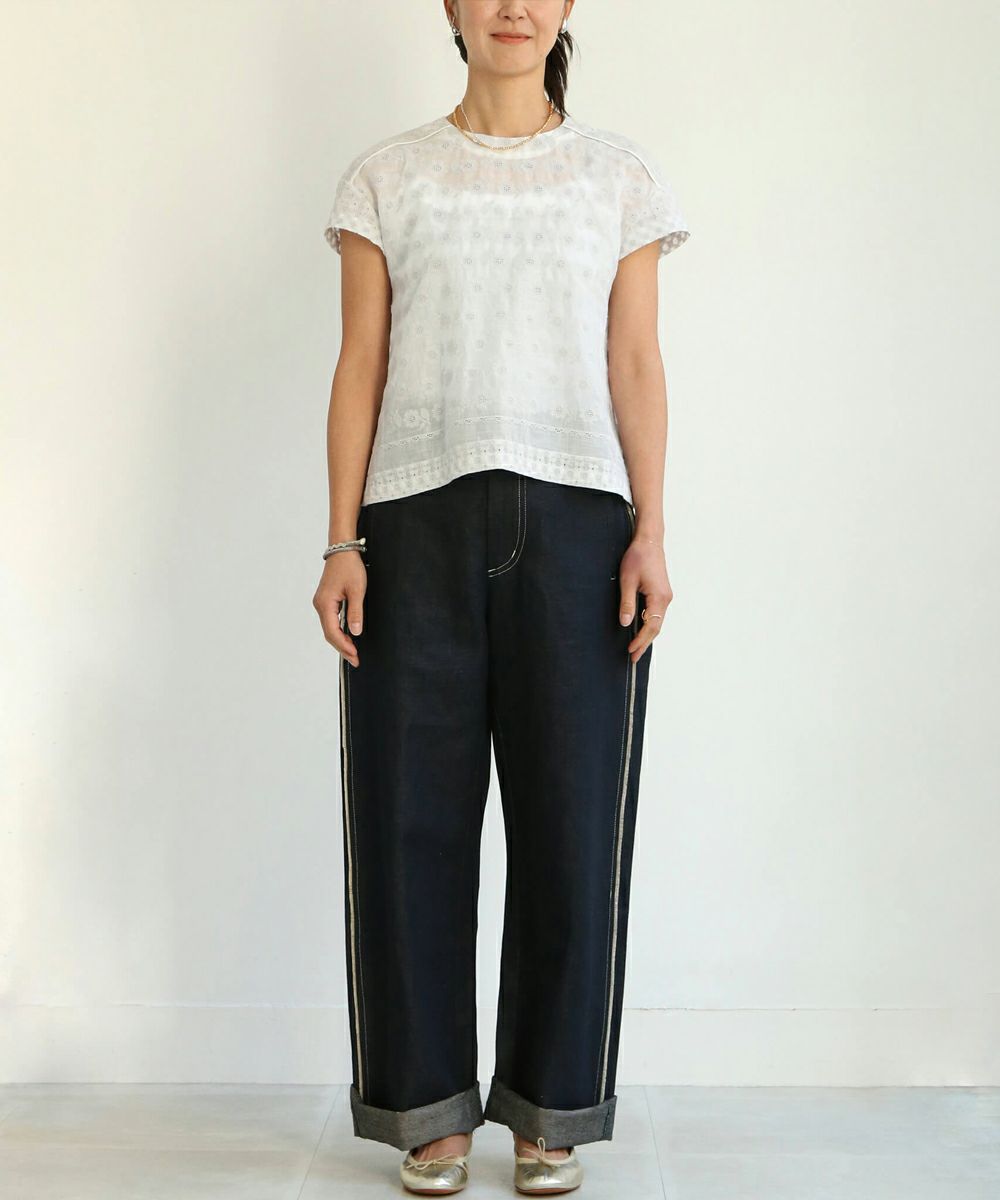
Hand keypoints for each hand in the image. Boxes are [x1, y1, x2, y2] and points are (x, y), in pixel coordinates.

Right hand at [313, 550, 366, 666]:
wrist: (342, 551)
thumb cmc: (350, 567)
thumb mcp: (357, 590)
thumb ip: (355, 612)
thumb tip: (355, 632)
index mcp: (324, 604)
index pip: (332, 632)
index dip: (344, 646)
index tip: (355, 655)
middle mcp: (320, 605)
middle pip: (329, 633)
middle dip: (342, 648)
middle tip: (355, 660)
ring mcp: (322, 603)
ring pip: (329, 628)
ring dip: (340, 641)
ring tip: (353, 653)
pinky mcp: (326, 601)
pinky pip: (331, 621)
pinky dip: (339, 632)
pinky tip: (348, 638)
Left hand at [618, 535, 671, 663]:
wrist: (649, 540)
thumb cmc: (637, 557)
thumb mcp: (627, 581)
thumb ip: (627, 603)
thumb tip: (626, 624)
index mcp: (659, 598)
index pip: (651, 626)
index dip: (641, 641)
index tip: (631, 652)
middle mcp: (666, 599)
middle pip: (656, 627)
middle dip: (644, 643)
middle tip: (633, 657)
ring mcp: (665, 596)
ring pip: (657, 621)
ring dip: (647, 635)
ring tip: (636, 647)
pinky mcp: (662, 592)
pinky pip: (656, 613)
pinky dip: (649, 624)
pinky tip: (640, 629)